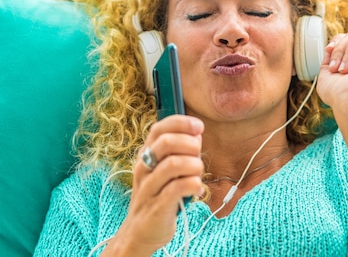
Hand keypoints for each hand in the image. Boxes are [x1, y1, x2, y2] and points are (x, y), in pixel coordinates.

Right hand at [103, 115, 203, 255]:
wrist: (141, 231)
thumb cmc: (159, 194)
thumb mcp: (166, 168)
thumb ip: (180, 150)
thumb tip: (197, 134)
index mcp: (146, 154)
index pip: (159, 128)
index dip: (182, 123)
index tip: (199, 127)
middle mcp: (144, 168)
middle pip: (167, 142)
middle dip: (191, 146)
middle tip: (198, 158)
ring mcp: (148, 187)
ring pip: (174, 164)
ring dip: (194, 166)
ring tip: (197, 176)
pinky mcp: (157, 206)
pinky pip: (178, 188)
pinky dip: (194, 185)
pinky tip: (198, 189)